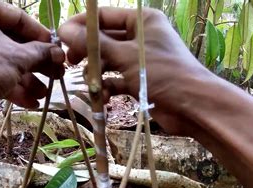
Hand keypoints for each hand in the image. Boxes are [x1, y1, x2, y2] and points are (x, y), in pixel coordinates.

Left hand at [0, 0, 64, 143]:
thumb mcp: (14, 59)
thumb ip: (39, 54)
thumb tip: (58, 54)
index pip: (19, 18)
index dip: (42, 38)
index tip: (59, 54)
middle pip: (11, 41)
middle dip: (35, 63)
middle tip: (56, 77)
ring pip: (0, 60)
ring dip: (24, 79)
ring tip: (43, 95)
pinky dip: (7, 86)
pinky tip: (28, 102)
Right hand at [58, 7, 211, 135]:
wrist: (192, 106)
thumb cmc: (162, 73)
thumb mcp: (124, 56)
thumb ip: (94, 44)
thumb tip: (64, 30)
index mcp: (141, 20)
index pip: (103, 16)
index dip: (81, 26)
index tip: (60, 37)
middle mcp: (140, 36)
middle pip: (104, 39)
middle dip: (88, 52)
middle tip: (71, 62)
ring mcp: (140, 59)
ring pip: (109, 60)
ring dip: (97, 72)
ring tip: (90, 82)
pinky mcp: (140, 80)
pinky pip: (117, 79)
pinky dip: (108, 86)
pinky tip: (102, 96)